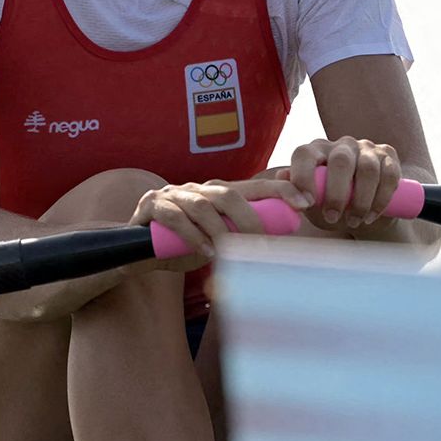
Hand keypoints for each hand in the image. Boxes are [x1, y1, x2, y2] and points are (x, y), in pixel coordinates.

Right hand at [128, 178, 313, 267]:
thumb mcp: (217, 242)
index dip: (280, 191)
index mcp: (216, 193)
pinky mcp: (151, 206)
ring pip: (203, 206)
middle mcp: (197, 188)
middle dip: (251, 219)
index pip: (254, 186)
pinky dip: (193, 237)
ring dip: (220, 232)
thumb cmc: (183, 248)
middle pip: (229, 194)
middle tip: (263, 246)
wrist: (136, 252)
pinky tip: (206, 253)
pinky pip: (175, 218)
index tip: (304, 203)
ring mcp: (173, 194)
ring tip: (230, 254)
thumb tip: (281, 245)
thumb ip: (242, 238)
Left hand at [285, 136, 402, 231]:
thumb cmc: (330, 205)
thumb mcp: (311, 202)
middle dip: (336, 193)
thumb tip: (281, 180)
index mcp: (316, 150)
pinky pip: (389, 174)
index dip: (303, 177)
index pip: (305, 154)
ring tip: (353, 222)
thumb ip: (293, 191)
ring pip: (368, 169)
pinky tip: (371, 216)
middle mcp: (341, 144)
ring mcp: (367, 148)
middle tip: (331, 218)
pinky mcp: (388, 156)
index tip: (305, 204)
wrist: (365, 210)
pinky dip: (381, 199)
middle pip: (340, 161)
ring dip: (361, 200)